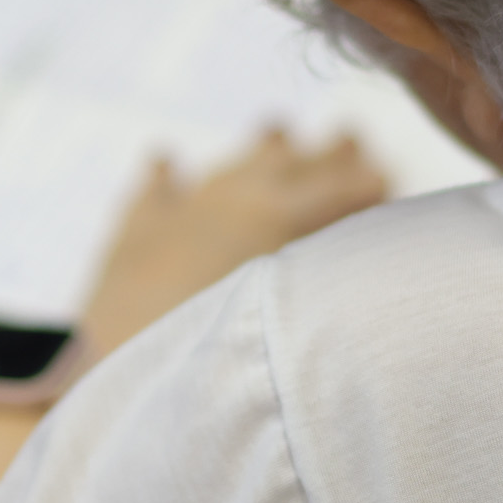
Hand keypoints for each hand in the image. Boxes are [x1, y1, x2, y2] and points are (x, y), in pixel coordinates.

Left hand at [79, 131, 387, 356]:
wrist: (117, 374)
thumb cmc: (219, 358)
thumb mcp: (292, 313)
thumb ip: (327, 271)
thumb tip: (365, 244)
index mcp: (277, 214)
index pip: (336, 190)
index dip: (365, 183)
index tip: (386, 177)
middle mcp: (231, 199)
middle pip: (289, 166)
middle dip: (325, 154)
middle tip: (352, 137)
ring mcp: (179, 212)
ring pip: (230, 168)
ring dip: (258, 149)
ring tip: (278, 128)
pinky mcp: (131, 237)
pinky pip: (152, 192)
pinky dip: (161, 176)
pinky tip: (164, 157)